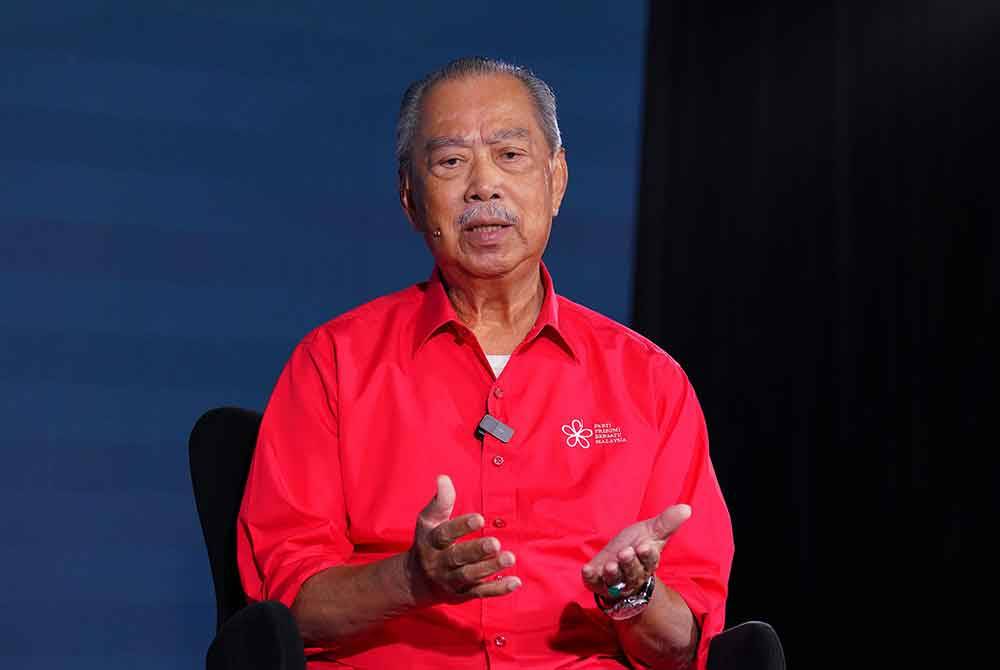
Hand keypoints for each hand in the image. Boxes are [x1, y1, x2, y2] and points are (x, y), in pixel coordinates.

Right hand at [406, 475, 520, 605]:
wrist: (416, 581)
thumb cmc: (429, 542)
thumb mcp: (428, 521)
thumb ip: (440, 501)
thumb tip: (443, 478)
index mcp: (431, 542)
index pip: (445, 534)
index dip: (461, 526)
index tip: (480, 518)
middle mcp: (439, 563)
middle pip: (458, 557)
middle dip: (476, 551)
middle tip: (495, 543)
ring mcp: (451, 580)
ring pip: (470, 576)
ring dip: (490, 568)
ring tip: (509, 557)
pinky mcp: (463, 594)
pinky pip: (481, 593)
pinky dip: (498, 589)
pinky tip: (515, 581)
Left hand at [582, 504, 691, 598]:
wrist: (618, 561)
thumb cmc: (636, 545)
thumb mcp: (651, 532)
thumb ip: (667, 522)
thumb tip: (686, 508)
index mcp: (647, 563)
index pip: (650, 561)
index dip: (647, 555)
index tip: (645, 546)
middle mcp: (632, 575)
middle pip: (633, 572)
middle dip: (630, 563)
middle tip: (626, 552)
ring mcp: (614, 581)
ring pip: (615, 580)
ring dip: (613, 573)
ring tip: (610, 565)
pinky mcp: (597, 583)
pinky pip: (594, 582)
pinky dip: (591, 577)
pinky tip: (588, 570)